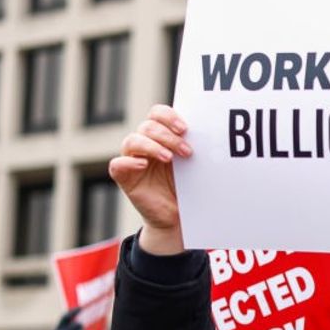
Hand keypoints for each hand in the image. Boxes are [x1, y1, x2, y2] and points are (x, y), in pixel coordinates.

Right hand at [108, 105, 191, 254]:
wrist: (178, 216)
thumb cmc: (187, 186)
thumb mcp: (194, 165)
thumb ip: (196, 148)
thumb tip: (212, 134)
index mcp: (161, 136)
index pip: (157, 114)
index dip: (168, 116)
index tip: (185, 128)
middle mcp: (144, 144)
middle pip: (147, 126)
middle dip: (167, 136)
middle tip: (186, 151)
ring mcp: (133, 160)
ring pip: (132, 141)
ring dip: (152, 146)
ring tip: (170, 158)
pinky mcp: (124, 177)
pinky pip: (117, 164)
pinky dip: (128, 162)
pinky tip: (143, 165)